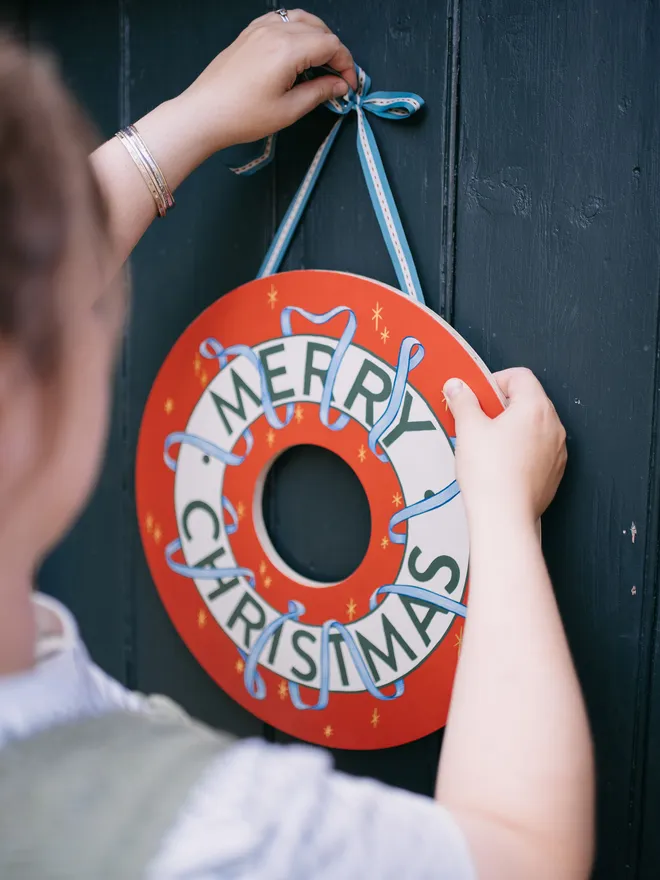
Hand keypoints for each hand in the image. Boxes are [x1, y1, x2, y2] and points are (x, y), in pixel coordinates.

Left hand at [179, 9, 356, 154]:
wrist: (205, 113)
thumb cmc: (244, 116)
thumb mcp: (288, 110)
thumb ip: (319, 93)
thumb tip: (340, 85)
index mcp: (287, 49)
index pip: (331, 45)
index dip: (346, 65)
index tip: (349, 86)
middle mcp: (275, 30)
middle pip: (319, 30)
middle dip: (335, 52)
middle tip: (338, 78)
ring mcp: (260, 27)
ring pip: (302, 20)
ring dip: (318, 38)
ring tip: (321, 64)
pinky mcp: (249, 32)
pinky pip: (282, 20)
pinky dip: (297, 31)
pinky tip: (298, 51)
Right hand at [443, 368, 566, 523]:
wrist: (504, 517)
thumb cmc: (488, 471)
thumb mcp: (468, 429)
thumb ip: (463, 401)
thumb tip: (457, 386)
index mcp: (535, 407)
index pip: (520, 376)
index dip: (495, 380)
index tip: (478, 397)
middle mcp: (553, 425)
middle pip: (530, 399)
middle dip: (503, 404)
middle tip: (479, 420)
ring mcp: (558, 449)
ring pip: (535, 425)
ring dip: (514, 426)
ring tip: (489, 444)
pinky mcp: (555, 471)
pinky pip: (540, 448)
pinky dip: (523, 448)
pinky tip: (502, 464)